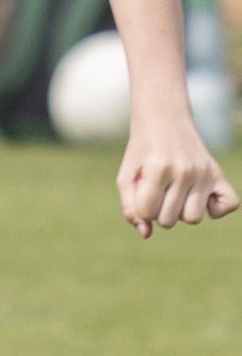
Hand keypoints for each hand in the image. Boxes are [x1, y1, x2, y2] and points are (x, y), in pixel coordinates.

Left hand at [117, 111, 236, 237]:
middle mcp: (185, 171)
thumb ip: (130, 208)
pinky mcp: (218, 173)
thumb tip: (146, 235)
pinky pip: (229, 205)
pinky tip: (200, 198)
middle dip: (158, 211)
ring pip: (193, 218)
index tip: (142, 192)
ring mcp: (204, 172)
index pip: (148, 213)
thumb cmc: (141, 153)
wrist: (164, 120)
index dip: (141, 207)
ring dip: (181, 212)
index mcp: (159, 169)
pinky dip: (215, 210)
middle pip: (170, 220)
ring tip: (175, 195)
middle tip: (157, 192)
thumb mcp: (126, 177)